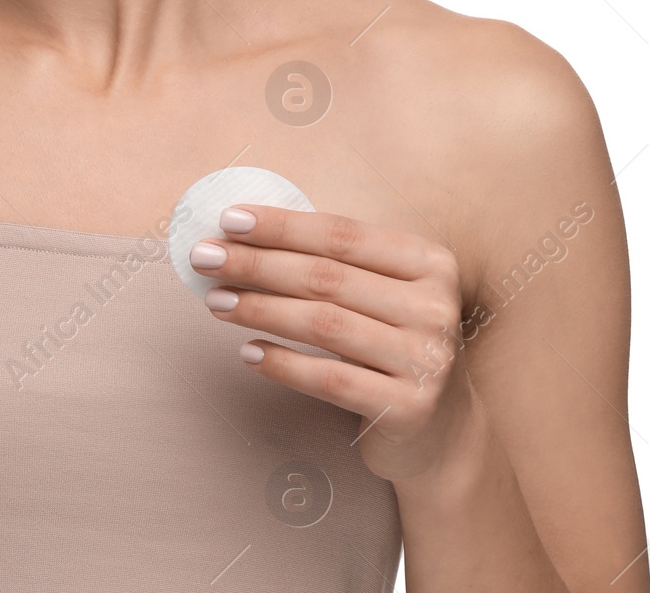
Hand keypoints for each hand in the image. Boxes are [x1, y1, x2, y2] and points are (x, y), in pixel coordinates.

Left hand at [190, 204, 476, 484]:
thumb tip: (246, 234)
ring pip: (324, 323)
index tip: (229, 220)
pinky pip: (330, 379)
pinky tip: (249, 352)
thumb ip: (335, 262)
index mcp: (431, 263)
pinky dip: (283, 363)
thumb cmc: (394, 343)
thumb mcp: (383, 294)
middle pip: (327, 276)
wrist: (443, 430)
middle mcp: (435, 307)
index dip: (282, 225)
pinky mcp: (408, 408)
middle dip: (257, 263)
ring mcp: (426, 359)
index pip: (342, 235)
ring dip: (260, 309)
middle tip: (205, 258)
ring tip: (216, 302)